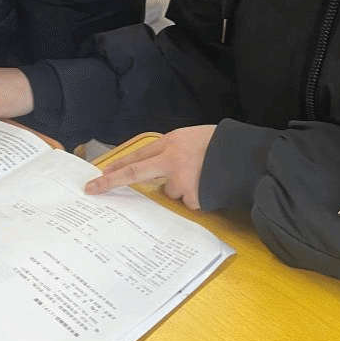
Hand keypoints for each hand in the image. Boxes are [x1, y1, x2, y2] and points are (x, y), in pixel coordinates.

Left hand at [83, 125, 216, 209]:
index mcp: (172, 142)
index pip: (138, 155)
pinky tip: (211, 187)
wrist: (247, 157)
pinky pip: (189, 201)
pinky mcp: (193, 196)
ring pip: (170, 191)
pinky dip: (198, 197)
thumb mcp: (195, 139)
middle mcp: (172, 160)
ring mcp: (181, 180)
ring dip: (182, 188)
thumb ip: (174, 152)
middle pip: (136, 172)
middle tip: (92, 189)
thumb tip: (159, 172)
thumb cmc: (222, 145)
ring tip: (204, 178)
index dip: (118, 166)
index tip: (98, 176)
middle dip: (111, 181)